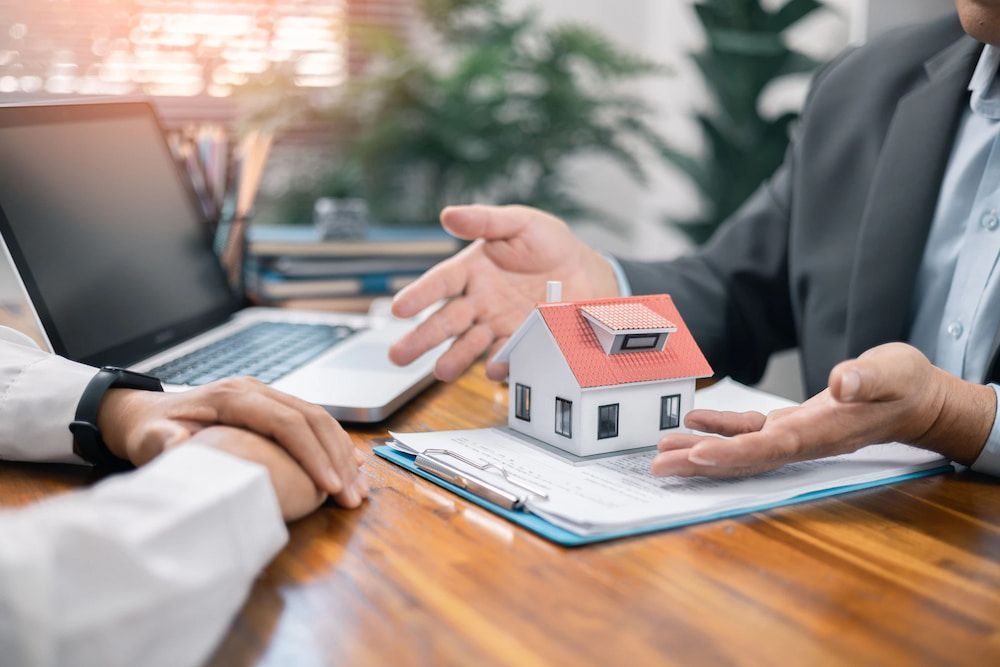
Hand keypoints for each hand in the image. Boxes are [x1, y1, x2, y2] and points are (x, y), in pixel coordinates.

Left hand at [97, 377, 368, 507]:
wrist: (147, 414)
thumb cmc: (150, 430)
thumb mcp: (148, 438)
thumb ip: (163, 440)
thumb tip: (178, 443)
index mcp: (232, 396)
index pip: (286, 422)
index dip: (312, 454)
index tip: (329, 487)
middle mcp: (255, 390)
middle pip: (312, 418)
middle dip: (338, 459)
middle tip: (353, 496)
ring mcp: (267, 396)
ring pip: (319, 419)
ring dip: (342, 454)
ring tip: (357, 490)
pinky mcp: (273, 408)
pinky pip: (312, 423)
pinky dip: (334, 446)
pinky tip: (351, 468)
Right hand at [389, 204, 619, 381]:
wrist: (585, 270)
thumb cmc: (547, 243)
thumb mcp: (519, 222)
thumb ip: (485, 220)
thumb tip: (448, 214)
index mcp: (471, 271)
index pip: (439, 284)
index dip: (419, 295)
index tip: (399, 309)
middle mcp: (478, 301)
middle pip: (445, 321)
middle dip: (421, 338)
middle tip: (397, 355)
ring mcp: (497, 324)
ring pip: (469, 344)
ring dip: (454, 358)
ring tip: (440, 371)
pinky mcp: (521, 340)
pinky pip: (506, 353)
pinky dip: (499, 362)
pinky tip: (491, 368)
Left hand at [652, 343, 995, 477]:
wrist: (916, 398)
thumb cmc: (904, 383)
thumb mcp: (893, 371)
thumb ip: (867, 378)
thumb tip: (841, 382)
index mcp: (822, 431)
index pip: (770, 447)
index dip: (732, 453)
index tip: (697, 456)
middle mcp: (802, 440)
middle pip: (743, 457)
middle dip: (699, 463)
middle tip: (657, 468)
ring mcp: (794, 436)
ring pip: (739, 448)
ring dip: (699, 451)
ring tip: (661, 453)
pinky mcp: (790, 425)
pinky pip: (748, 431)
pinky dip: (719, 428)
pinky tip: (693, 422)